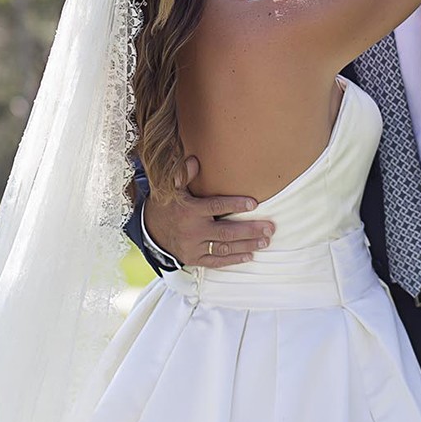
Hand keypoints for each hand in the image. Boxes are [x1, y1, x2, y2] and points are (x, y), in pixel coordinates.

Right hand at [140, 157, 274, 267]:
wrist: (150, 230)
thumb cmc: (167, 204)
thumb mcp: (171, 187)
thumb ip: (183, 174)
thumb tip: (196, 160)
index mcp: (189, 210)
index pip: (215, 206)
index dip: (235, 205)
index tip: (254, 203)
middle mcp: (192, 230)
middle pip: (226, 232)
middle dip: (249, 230)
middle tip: (270, 228)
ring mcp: (193, 247)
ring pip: (224, 248)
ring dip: (246, 245)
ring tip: (265, 241)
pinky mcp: (193, 259)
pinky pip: (216, 261)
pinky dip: (233, 259)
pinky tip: (249, 255)